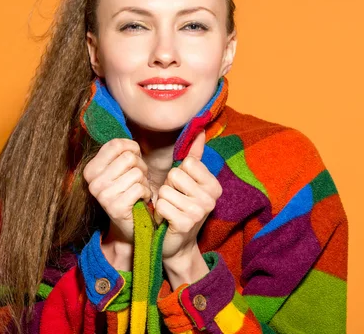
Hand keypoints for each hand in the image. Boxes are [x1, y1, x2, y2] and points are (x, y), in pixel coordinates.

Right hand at [83, 139, 151, 269]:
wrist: (131, 223)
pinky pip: (140, 188)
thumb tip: (131, 142)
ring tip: (139, 189)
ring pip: (136, 172)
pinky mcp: (115, 207)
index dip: (132, 148)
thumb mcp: (120, 169)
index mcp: (91, 169)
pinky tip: (141, 199)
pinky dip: (146, 193)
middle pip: (128, 158)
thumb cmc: (129, 190)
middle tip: (138, 178)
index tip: (134, 159)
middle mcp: (93, 182)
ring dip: (144, 181)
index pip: (115, 144)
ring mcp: (102, 195)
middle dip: (140, 166)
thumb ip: (121, 153)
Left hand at [153, 131, 221, 267]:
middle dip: (168, 187)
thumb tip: (199, 130)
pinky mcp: (185, 224)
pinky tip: (166, 220)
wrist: (176, 243)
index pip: (187, 163)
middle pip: (175, 175)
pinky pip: (161, 205)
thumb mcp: (189, 182)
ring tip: (169, 211)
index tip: (181, 189)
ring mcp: (199, 212)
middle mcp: (210, 198)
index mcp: (214, 185)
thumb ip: (194, 157)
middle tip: (174, 201)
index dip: (177, 175)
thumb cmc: (180, 207)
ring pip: (165, 191)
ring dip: (162, 201)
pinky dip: (158, 212)